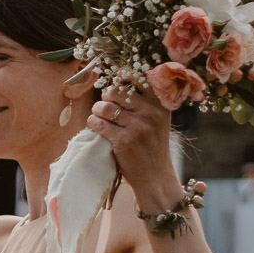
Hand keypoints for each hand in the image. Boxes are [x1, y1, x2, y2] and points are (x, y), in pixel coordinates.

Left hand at [88, 84, 179, 199]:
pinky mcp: (123, 141)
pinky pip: (98, 123)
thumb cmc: (153, 145)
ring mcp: (137, 127)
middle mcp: (151, 112)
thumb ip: (145, 100)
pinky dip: (93, 123)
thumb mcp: (159, 119)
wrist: (155, 176)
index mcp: (160, 104)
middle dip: (106, 97)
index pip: (139, 77)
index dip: (123, 76)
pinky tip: (96, 127)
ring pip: (104, 106)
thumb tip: (119, 79)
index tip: (117, 81)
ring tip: (100, 116)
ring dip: (97, 110)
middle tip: (106, 105)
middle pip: (115, 91)